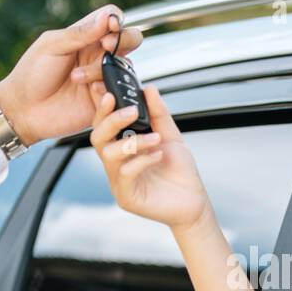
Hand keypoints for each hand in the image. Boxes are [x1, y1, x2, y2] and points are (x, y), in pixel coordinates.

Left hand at [0, 4, 142, 145]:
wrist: (24, 110)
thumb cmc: (32, 74)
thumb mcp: (52, 46)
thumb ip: (80, 33)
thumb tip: (107, 17)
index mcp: (85, 37)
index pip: (112, 18)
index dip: (116, 20)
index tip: (108, 27)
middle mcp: (98, 56)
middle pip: (130, 39)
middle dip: (123, 40)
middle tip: (105, 46)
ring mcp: (103, 78)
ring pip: (125, 66)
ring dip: (103, 69)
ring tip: (77, 78)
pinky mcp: (104, 101)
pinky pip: (121, 93)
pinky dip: (108, 90)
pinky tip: (90, 92)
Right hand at [89, 84, 210, 230]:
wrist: (194, 202)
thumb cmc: (180, 172)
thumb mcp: (171, 137)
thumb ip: (159, 114)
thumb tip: (148, 88)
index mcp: (122, 147)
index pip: (103, 125)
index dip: (101, 108)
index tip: (110, 92)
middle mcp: (116, 164)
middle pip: (97, 138)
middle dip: (111, 120)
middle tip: (132, 111)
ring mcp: (118, 181)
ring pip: (109, 155)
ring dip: (133, 141)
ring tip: (155, 138)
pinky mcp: (126, 197)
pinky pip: (124, 173)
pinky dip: (142, 160)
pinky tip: (159, 156)